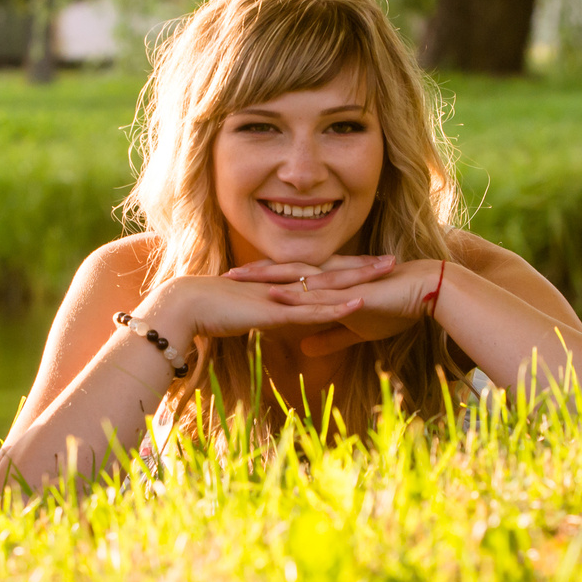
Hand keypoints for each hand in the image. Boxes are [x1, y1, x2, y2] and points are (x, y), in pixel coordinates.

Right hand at [134, 271, 364, 352]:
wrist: (186, 306)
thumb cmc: (211, 310)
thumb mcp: (248, 312)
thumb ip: (267, 314)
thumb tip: (280, 320)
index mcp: (280, 281)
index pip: (321, 272)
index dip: (348, 267)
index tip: (373, 263)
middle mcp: (285, 283)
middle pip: (332, 273)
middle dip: (364, 267)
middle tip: (395, 261)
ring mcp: (282, 295)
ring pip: (328, 288)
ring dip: (359, 281)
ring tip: (387, 275)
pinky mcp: (276, 311)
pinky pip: (312, 310)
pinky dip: (337, 307)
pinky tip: (359, 303)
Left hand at [230, 256, 440, 357]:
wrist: (427, 292)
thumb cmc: (396, 306)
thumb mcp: (356, 328)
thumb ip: (330, 336)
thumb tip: (305, 349)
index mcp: (330, 284)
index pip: (290, 280)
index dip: (264, 281)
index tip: (237, 284)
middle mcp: (330, 279)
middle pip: (285, 274)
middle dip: (254, 275)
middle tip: (223, 275)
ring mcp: (340, 283)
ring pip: (295, 279)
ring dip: (265, 280)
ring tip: (237, 279)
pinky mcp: (352, 293)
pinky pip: (318, 295)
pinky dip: (295, 297)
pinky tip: (274, 297)